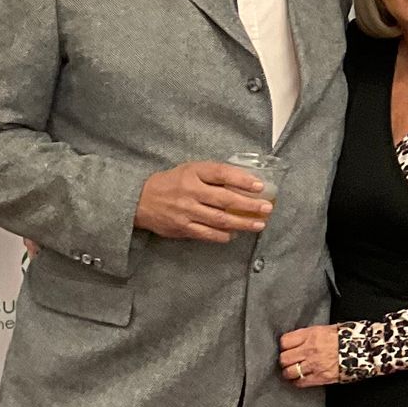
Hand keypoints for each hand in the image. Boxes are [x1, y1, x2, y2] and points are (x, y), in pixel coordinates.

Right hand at [134, 161, 271, 244]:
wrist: (141, 200)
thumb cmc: (171, 183)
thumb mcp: (190, 170)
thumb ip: (212, 175)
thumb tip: (243, 182)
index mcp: (193, 172)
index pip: (222, 173)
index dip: (242, 179)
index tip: (259, 186)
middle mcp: (190, 191)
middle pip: (225, 199)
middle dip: (249, 205)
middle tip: (266, 208)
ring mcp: (186, 211)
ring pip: (220, 219)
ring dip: (242, 223)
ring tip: (258, 224)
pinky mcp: (182, 227)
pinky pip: (207, 234)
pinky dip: (223, 235)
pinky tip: (235, 234)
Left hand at [278, 323, 342, 386]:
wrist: (365, 349)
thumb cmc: (348, 337)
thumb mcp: (328, 329)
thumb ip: (311, 334)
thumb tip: (298, 340)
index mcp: (312, 335)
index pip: (285, 341)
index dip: (284, 346)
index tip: (287, 348)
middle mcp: (311, 349)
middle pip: (284, 358)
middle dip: (285, 360)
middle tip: (289, 361)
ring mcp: (315, 365)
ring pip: (289, 372)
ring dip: (289, 372)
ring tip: (293, 371)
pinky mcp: (321, 377)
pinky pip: (300, 382)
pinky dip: (297, 381)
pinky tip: (300, 378)